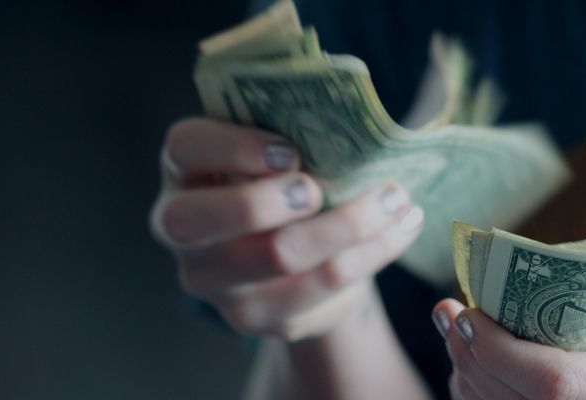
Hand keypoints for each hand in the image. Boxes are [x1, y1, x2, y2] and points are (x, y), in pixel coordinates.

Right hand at [150, 118, 423, 340]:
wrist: (298, 260)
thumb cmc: (286, 183)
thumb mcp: (277, 151)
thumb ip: (292, 131)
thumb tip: (353, 117)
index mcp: (184, 170)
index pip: (184, 147)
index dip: (231, 146)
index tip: (289, 150)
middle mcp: (183, 229)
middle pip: (201, 220)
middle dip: (265, 201)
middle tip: (318, 189)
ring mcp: (214, 280)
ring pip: (276, 256)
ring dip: (348, 224)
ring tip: (396, 199)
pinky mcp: (257, 316)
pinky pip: (320, 286)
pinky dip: (372, 252)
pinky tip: (402, 227)